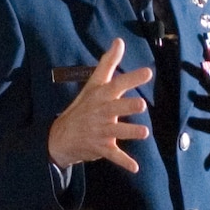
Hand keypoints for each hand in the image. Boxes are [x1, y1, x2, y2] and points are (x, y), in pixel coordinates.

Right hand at [49, 38, 153, 172]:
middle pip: (115, 108)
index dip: (131, 79)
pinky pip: (114, 156)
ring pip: (117, 132)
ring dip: (130, 133)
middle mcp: (101, 112)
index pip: (116, 85)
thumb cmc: (83, 107)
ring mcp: (101, 131)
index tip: (148, 73)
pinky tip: (135, 168)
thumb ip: (109, 64)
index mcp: (101, 96)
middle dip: (127, 107)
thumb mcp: (94, 85)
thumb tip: (119, 41)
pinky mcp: (101, 148)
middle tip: (141, 105)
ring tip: (144, 132)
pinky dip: (124, 162)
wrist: (60, 137)